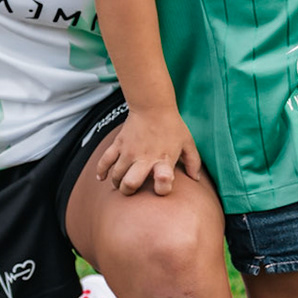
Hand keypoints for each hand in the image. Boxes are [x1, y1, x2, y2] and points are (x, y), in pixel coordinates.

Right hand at [93, 110, 207, 196]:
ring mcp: (129, 152)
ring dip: (118, 183)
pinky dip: (101, 172)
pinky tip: (102, 178)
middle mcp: (144, 159)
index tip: (161, 188)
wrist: (152, 105)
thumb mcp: (188, 143)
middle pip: (130, 184)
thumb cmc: (172, 125)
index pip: (163, 183)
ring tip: (121, 183)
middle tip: (132, 189)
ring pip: (116, 176)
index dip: (162, 190)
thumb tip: (195, 179)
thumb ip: (193, 162)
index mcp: (164, 160)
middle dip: (129, 191)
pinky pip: (105, 161)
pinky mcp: (118, 145)